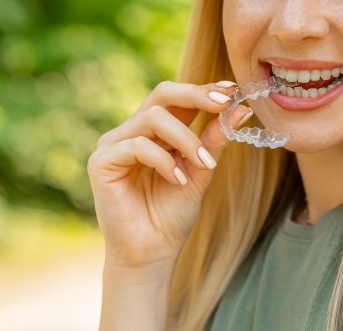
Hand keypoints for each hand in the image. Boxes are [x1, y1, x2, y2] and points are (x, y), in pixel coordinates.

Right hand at [87, 80, 251, 270]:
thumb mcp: (201, 171)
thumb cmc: (172, 215)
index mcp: (155, 131)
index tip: (231, 90)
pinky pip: (137, 145)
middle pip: (161, 94)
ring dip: (185, 139)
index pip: (177, 98)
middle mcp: (131, 131)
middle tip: (223, 104)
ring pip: (152, 118)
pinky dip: (163, 160)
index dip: (203, 89)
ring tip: (202, 165)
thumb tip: (241, 109)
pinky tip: (177, 180)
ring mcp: (114, 144)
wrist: (151, 254)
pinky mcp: (101, 162)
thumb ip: (215, 140)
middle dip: (195, 95)